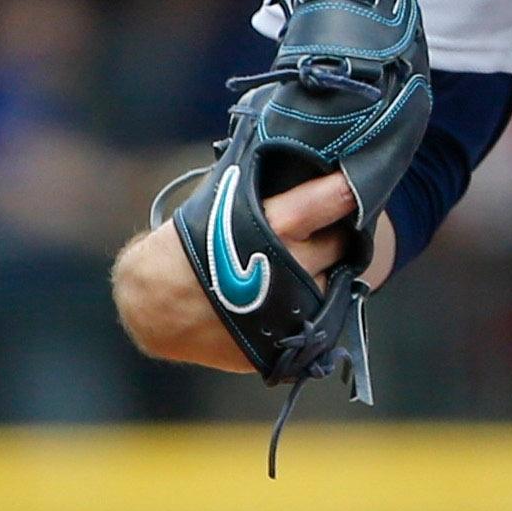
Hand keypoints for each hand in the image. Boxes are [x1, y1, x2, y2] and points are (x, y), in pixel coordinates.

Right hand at [111, 172, 372, 371]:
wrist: (151, 309)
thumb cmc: (180, 250)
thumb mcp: (218, 207)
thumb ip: (257, 193)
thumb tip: (287, 167)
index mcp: (277, 229)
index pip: (332, 200)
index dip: (349, 189)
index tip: (359, 182)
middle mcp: (294, 269)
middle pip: (339, 244)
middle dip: (333, 234)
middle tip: (317, 230)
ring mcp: (294, 311)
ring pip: (331, 285)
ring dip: (321, 274)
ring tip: (296, 267)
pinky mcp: (288, 343)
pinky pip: (314, 320)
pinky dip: (305, 307)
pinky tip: (286, 297)